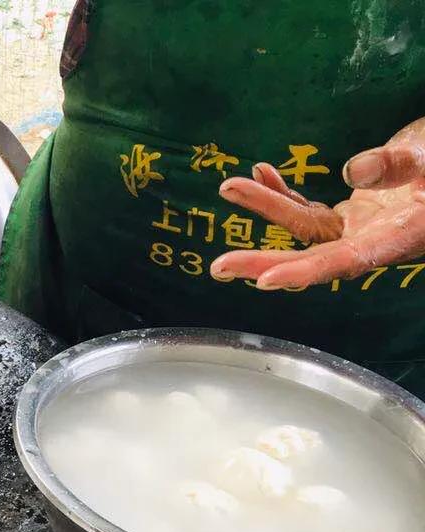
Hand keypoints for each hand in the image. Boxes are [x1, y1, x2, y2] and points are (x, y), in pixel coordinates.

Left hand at [212, 118, 424, 288]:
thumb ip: (397, 167)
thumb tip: (351, 172)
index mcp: (396, 239)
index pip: (344, 262)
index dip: (304, 272)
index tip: (265, 281)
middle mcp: (370, 242)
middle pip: (310, 257)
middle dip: (262, 261)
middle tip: (219, 266)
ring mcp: (356, 230)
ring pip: (302, 228)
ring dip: (265, 208)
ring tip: (229, 186)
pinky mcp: (347, 215)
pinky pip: (308, 209)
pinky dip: (283, 193)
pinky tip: (260, 174)